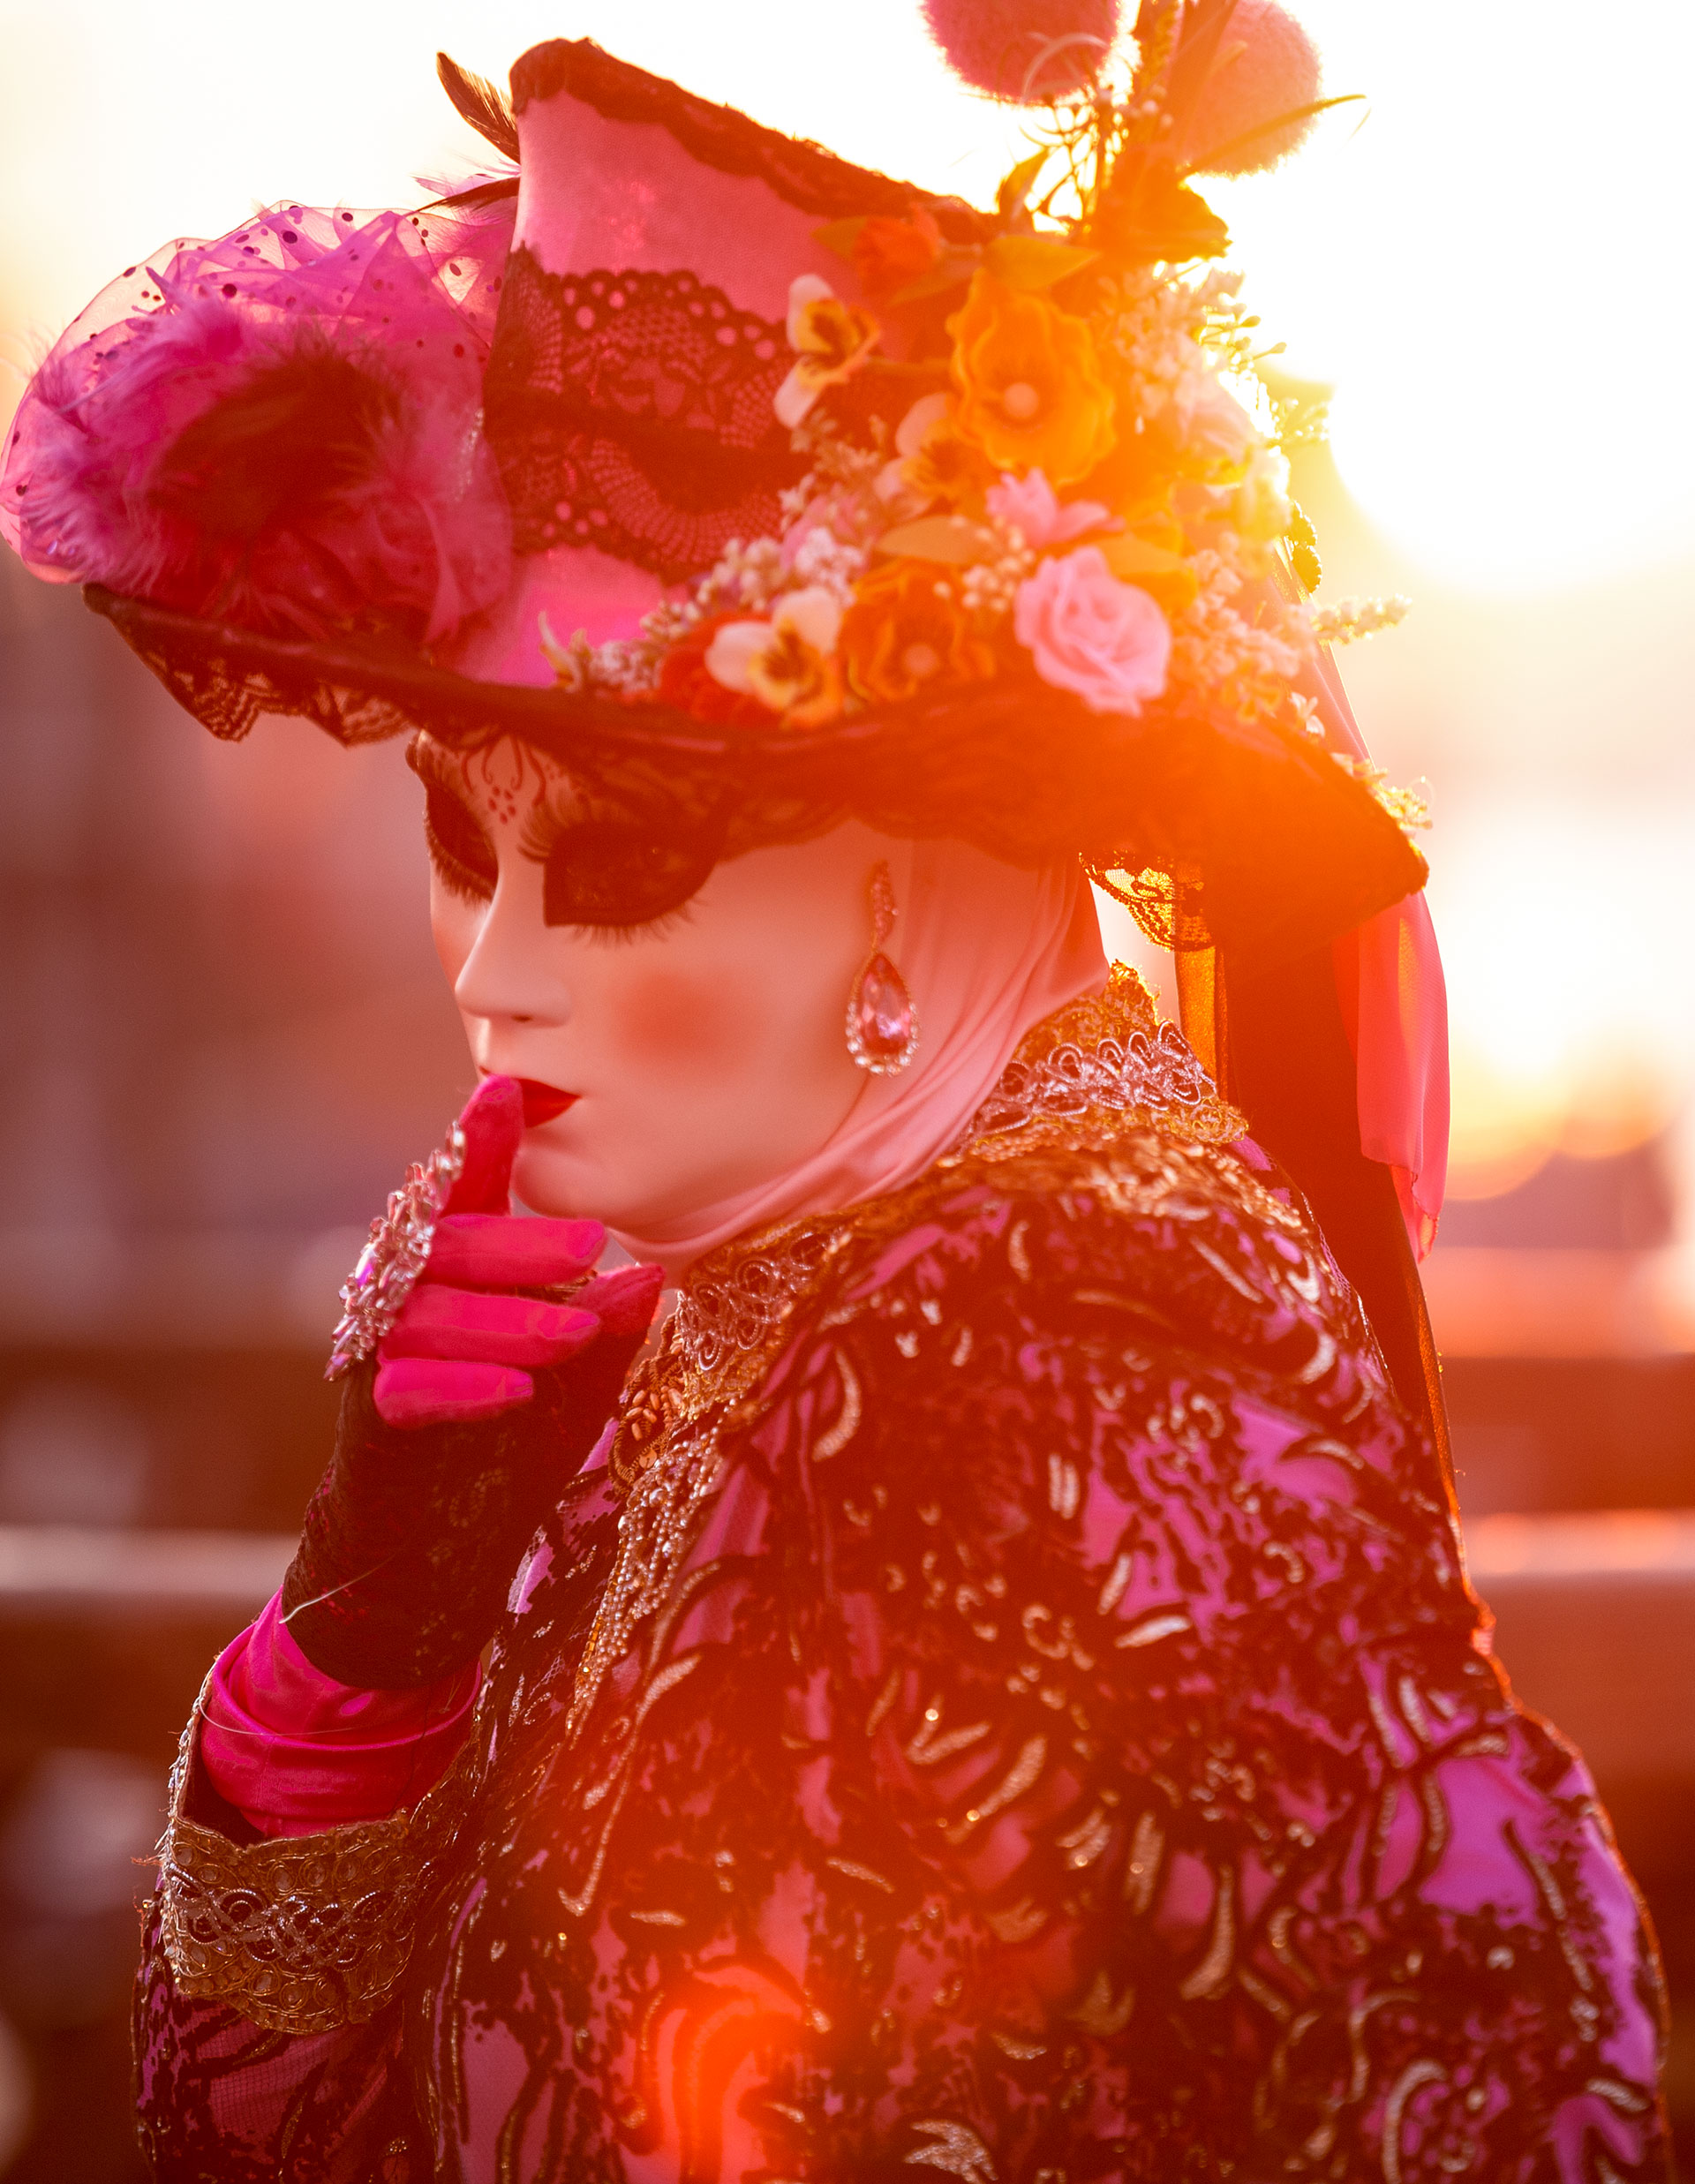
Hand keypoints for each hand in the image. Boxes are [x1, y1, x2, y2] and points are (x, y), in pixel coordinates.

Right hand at [280, 1078, 663, 1686]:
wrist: (450, 1541)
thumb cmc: (516, 1439)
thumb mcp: (581, 1376)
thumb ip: (605, 1323)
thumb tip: (648, 1275)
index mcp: (454, 1261)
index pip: (465, 1184)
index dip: (482, 1136)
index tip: (513, 1087)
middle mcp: (406, 1289)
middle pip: (452, 1242)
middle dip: (524, 1244)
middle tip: (592, 1245)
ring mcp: (379, 1347)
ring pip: (434, 1312)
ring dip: (509, 1319)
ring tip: (577, 1331)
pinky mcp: (369, 1411)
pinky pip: (409, 1384)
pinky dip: (464, 1385)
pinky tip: (515, 1392)